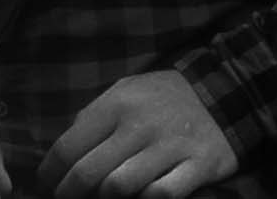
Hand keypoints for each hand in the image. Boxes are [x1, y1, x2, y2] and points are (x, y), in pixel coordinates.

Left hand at [38, 70, 236, 198]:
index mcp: (119, 103)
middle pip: (87, 175)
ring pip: (118, 188)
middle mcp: (142, 123)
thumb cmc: (164, 97)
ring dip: (107, 198)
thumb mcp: (127, 90)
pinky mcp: (199, 164)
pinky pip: (161, 195)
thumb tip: (61, 156)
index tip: (49, 186)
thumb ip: (93, 116)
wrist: (227, 89)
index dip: (49, 176)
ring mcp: (172, 144)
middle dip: (70, 195)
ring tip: (106, 197)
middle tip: (72, 198)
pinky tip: (144, 195)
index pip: (66, 149)